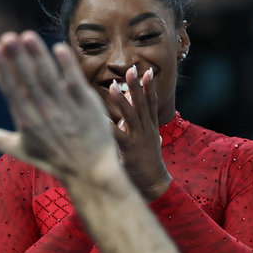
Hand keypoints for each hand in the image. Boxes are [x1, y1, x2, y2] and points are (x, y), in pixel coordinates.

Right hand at [0, 31, 118, 185]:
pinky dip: (67, 66)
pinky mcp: (86, 105)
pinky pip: (74, 82)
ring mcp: (64, 108)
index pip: (10, 89)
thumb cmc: (53, 159)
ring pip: (48, 78)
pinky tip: (59, 48)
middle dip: (16, 58)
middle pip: (26, 80)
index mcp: (25, 120)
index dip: (1, 68)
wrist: (89, 172)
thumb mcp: (20, 149)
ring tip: (27, 36)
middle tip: (7, 36)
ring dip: (37, 56)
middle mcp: (42, 112)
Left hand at [104, 64, 170, 199]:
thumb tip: (138, 105)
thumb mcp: (148, 139)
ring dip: (122, 101)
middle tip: (131, 70)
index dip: (149, 87)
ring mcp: (138, 140)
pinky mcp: (129, 151)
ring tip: (112, 87)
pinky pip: (118, 137)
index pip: (152, 103)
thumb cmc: (147, 160)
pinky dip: (109, 126)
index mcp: (151, 126)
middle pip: (143, 104)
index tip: (147, 70)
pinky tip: (99, 118)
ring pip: (131, 117)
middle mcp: (146, 130)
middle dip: (137, 87)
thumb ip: (142, 121)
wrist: (154, 183)